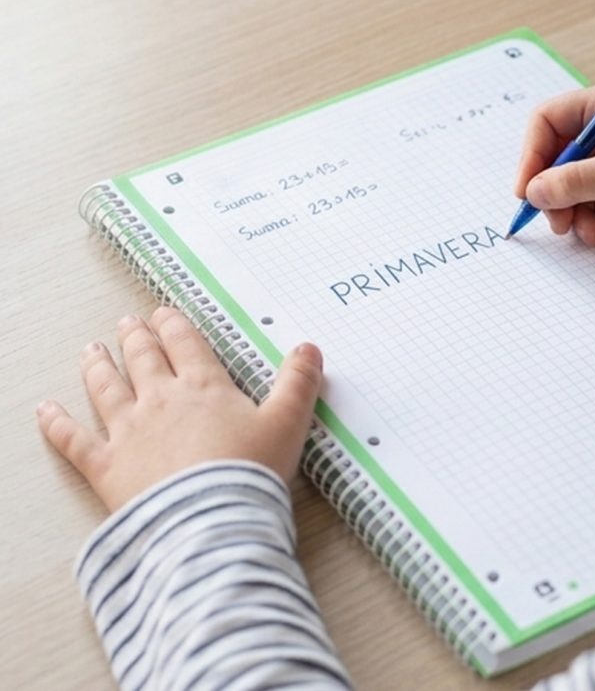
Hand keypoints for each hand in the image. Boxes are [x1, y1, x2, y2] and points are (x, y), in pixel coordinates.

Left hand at [37, 307, 321, 510]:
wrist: (210, 522)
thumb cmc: (251, 472)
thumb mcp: (287, 423)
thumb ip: (298, 384)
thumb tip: (310, 348)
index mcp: (203, 387)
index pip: (185, 345)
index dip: (173, 326)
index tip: (163, 313)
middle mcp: (161, 401)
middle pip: (143, 360)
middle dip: (135, 338)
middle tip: (127, 324)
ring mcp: (129, 432)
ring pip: (107, 389)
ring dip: (98, 367)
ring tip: (91, 351)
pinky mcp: (106, 468)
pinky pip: (74, 441)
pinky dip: (57, 425)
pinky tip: (45, 410)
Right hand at [514, 81, 594, 246]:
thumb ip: (574, 181)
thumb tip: (533, 192)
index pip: (546, 123)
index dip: (531, 157)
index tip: (526, 192)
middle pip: (554, 162)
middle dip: (557, 197)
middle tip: (560, 224)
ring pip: (571, 191)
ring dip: (579, 217)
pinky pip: (592, 207)